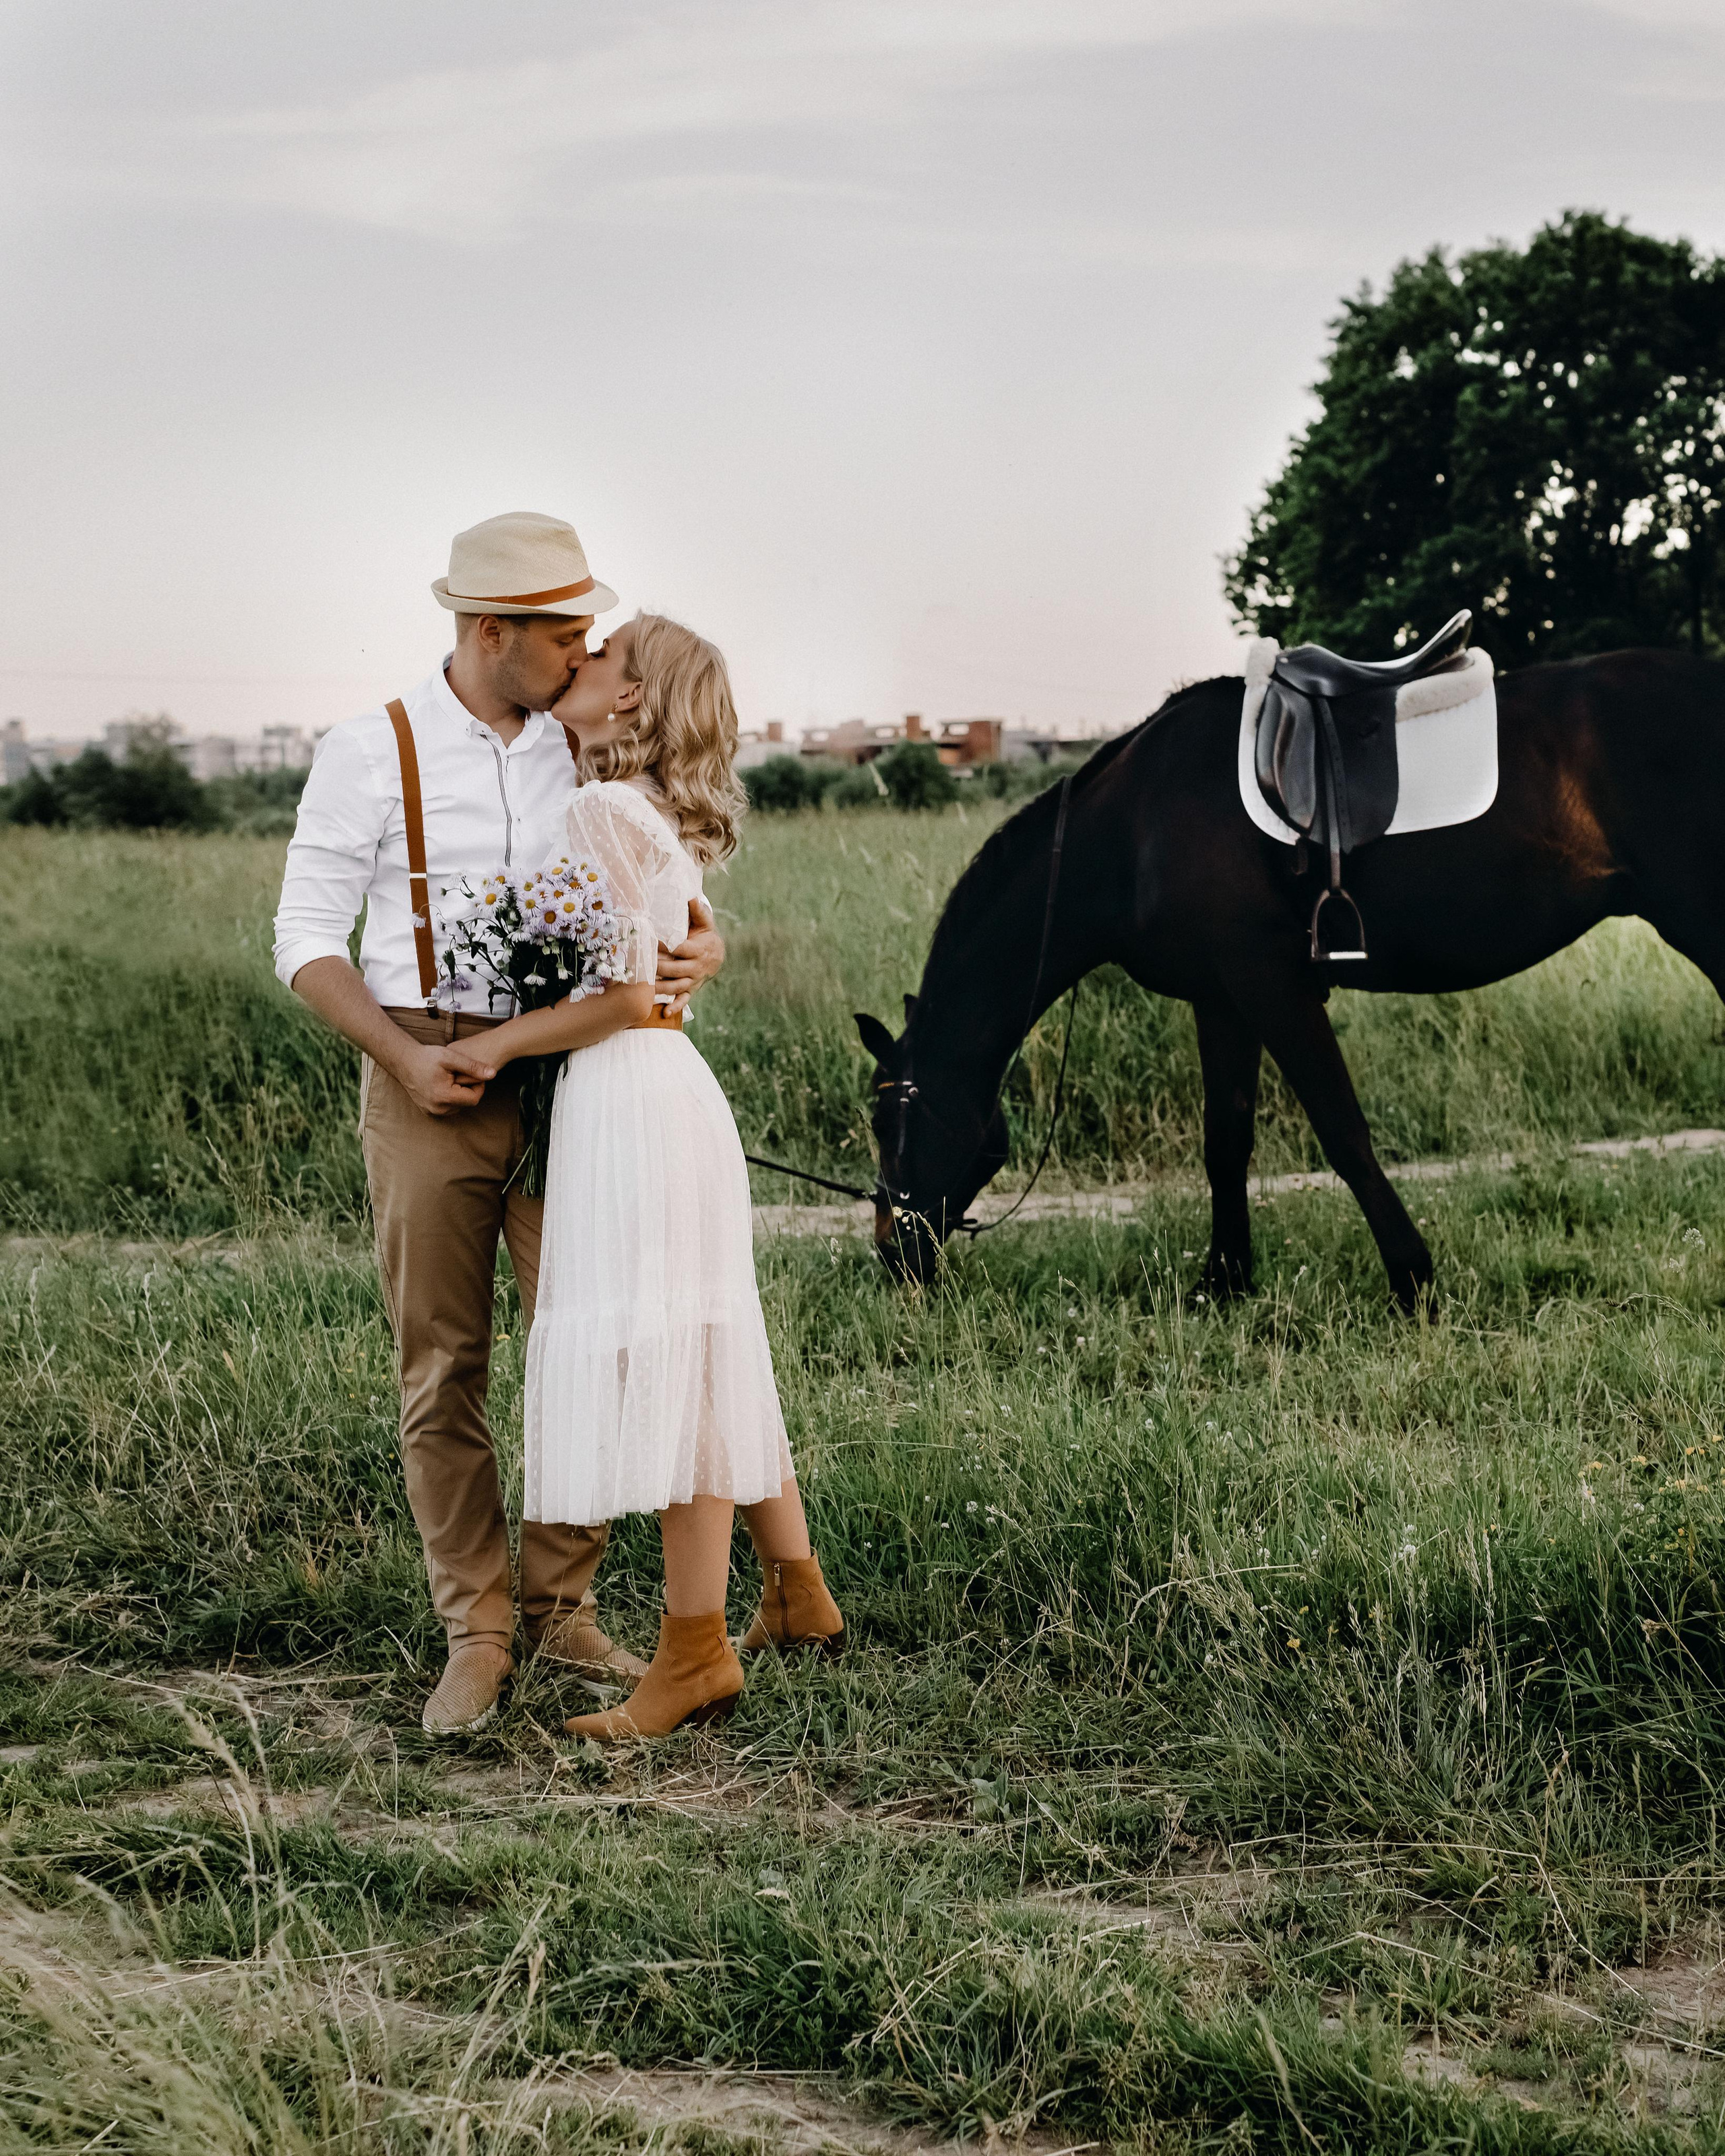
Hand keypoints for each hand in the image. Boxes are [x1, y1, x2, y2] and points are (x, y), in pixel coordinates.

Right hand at [394, 1040, 496, 1116]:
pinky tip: (445, 1084)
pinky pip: (448, 1107)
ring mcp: (432, 1112)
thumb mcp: (451, 1057)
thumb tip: (493, 1074)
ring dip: (460, 1094)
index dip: (478, 1085)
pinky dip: (451, 1097)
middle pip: (467, 1103)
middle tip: (461, 1074)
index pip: (475, 1098)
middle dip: (469, 1089)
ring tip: (452, 1078)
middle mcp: (438, 1109)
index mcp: (445, 1097)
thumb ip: (473, 1066)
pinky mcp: (428, 1111)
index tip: (474, 1073)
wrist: (403, 1061)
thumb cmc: (427, 1057)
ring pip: (458, 1106)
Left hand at [656, 902, 725, 1016]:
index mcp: (699, 949)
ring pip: (677, 986)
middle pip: (675, 970)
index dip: (666, 947)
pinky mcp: (692, 989)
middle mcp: (697, 967)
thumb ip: (698, 911)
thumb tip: (691, 897)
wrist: (717, 954)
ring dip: (661, 988)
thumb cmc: (705, 935)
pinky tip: (665, 1013)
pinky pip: (684, 1000)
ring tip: (645, 988)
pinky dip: (676, 1007)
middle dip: (658, 968)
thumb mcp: (704, 922)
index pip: (681, 949)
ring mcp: (694, 980)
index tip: (651, 941)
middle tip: (641, 964)